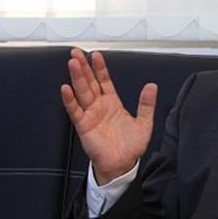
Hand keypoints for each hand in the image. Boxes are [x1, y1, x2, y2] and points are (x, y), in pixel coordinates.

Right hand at [60, 49, 157, 184]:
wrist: (123, 165)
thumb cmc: (131, 147)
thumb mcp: (144, 123)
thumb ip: (146, 104)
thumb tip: (152, 86)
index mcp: (113, 103)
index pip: (104, 81)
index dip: (100, 68)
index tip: (96, 55)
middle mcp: (100, 106)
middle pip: (90, 82)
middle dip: (83, 67)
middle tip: (77, 52)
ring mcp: (90, 115)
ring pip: (82, 92)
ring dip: (77, 77)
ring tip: (72, 63)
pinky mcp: (84, 126)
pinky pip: (75, 111)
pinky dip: (70, 100)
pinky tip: (65, 88)